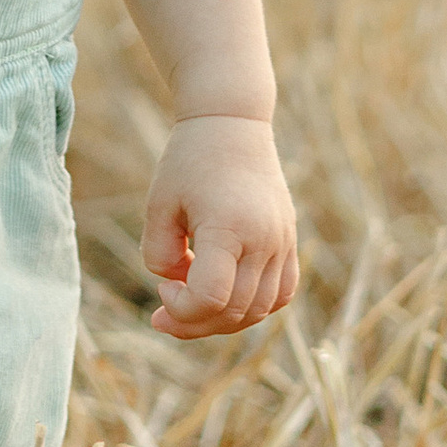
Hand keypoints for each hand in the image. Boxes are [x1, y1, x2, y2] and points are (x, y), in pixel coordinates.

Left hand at [140, 116, 298, 337]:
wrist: (232, 123)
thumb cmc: (188, 161)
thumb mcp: (158, 205)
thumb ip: (159, 257)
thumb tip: (181, 288)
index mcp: (229, 226)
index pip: (212, 298)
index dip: (181, 309)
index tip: (162, 286)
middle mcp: (264, 239)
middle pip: (236, 312)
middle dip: (194, 323)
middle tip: (162, 314)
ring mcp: (282, 242)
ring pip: (260, 310)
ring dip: (223, 320)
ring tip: (191, 306)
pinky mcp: (289, 241)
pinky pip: (280, 294)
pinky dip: (253, 307)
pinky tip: (225, 296)